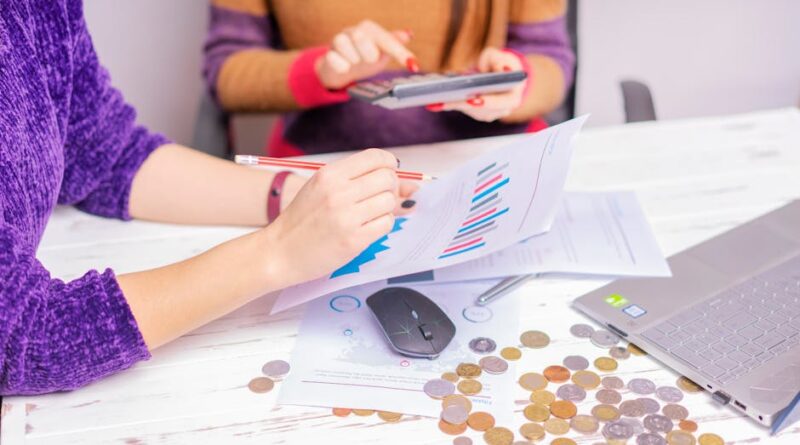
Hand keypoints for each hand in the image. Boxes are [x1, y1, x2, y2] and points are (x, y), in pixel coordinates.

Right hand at [264, 149, 417, 286]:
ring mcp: (347, 216)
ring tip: (368, 216)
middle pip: (388, 178)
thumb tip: (411, 185)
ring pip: (390, 201)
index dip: (389, 165)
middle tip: (378, 198)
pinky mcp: (354, 240)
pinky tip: (366, 228)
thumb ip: (360, 181)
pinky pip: (386, 224)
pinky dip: (382, 225)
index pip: (376, 157)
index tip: (387, 174)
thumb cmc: (302, 220)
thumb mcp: (322, 190)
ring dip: (386, 209)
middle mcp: (338, 192)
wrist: (279, 252)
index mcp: (329, 175)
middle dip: (390, 188)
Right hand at [315, 20, 416, 89]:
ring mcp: (338, 41)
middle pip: (361, 38)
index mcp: (369, 28)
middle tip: (369, 60)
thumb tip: (408, 34)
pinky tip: (345, 67)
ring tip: (355, 63)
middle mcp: (353, 31)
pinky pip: (337, 63)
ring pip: (349, 52)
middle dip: (369, 54)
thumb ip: (395, 44)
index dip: (400, 52)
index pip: (387, 39)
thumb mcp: (382, 51)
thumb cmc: (364, 56)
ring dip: (355, 62)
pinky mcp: (328, 55)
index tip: (413, 65)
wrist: (341, 68)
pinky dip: (343, 69)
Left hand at [427, 48, 526, 121]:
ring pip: (469, 112)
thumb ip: (500, 60)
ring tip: (435, 102)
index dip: (488, 102)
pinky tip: (434, 102)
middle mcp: (501, 110)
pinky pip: (462, 109)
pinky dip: (449, 105)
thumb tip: (500, 67)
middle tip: (444, 102)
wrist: (502, 74)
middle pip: (481, 110)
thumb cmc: (504, 64)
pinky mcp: (475, 112)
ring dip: (452, 106)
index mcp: (512, 97)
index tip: (475, 100)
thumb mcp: (504, 57)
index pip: (501, 103)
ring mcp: (488, 113)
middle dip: (462, 105)